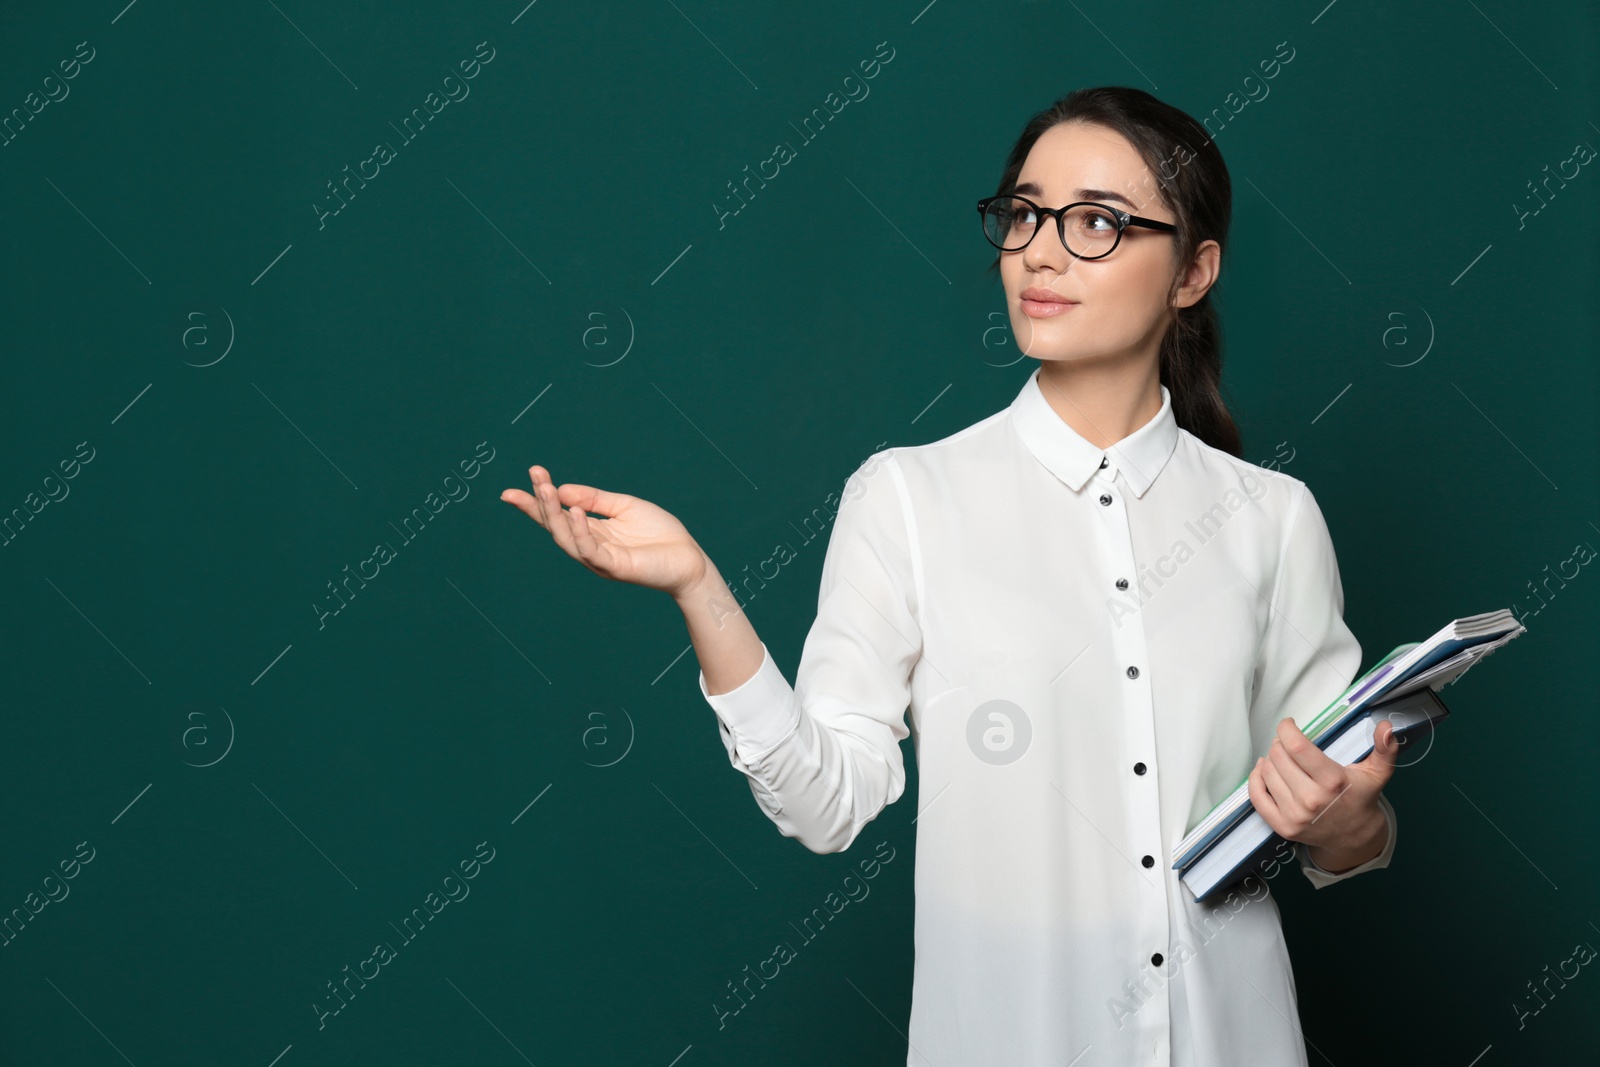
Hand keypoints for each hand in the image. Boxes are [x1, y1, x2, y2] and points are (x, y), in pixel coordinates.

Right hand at [501, 464, 708, 596]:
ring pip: (567, 538)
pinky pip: (591, 550)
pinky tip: (574, 511)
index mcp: (592, 532)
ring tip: (546, 488)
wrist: (690, 559)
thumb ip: (594, 499)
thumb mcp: (624, 507)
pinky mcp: (615, 567)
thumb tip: (562, 489)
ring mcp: (600, 559)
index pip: (557, 516)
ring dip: (554, 513)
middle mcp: (590, 547)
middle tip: (534, 476)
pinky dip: (580, 531)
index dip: (535, 503)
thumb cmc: (660, 534)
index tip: (515, 486)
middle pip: (555, 526)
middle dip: (540, 503)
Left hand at [1247, 717, 1398, 871]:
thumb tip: (1386, 727)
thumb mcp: (1377, 773)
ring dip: (1270, 759)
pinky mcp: (1282, 827)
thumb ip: (1384, 749)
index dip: (1287, 729)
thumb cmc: (1360, 797)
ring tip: (1282, 759)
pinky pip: (1256, 795)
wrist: (1353, 836)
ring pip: (1265, 772)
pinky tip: (1264, 770)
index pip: (1297, 747)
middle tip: (1289, 745)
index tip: (1289, 724)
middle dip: (1280, 744)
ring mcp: (1295, 815)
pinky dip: (1256, 778)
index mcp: (1332, 782)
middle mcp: (1311, 799)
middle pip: (1278, 756)